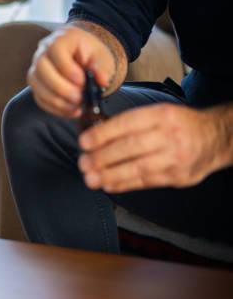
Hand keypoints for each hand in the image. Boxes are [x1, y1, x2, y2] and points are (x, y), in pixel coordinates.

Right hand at [27, 25, 115, 117]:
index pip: (56, 50)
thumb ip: (101, 68)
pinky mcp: (36, 84)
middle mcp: (43, 52)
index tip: (81, 81)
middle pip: (41, 68)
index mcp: (60, 39)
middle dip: (60, 87)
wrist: (83, 55)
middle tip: (78, 98)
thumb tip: (102, 82)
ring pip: (37, 85)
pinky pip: (39, 97)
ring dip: (56, 100)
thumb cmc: (90, 54)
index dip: (67, 68)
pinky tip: (70, 111)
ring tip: (75, 107)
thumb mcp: (100, 56)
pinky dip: (54, 107)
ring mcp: (36, 68)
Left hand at [78, 103, 224, 192]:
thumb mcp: (158, 114)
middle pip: (131, 147)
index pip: (128, 123)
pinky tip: (108, 185)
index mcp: (162, 115)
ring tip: (91, 178)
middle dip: (102, 157)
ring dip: (110, 175)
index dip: (103, 134)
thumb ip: (131, 123)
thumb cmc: (178, 125)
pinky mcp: (178, 177)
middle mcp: (170, 135)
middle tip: (83, 163)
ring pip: (138, 168)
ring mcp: (175, 158)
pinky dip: (124, 184)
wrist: (215, 139)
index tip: (84, 142)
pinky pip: (146, 182)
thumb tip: (95, 134)